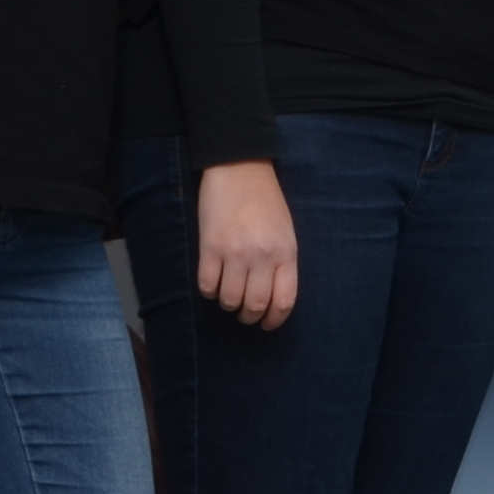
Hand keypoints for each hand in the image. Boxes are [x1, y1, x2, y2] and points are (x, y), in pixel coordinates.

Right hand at [193, 160, 297, 328]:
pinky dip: (209, 291)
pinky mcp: (209, 247)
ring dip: (227, 304)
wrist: (239, 169)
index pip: (284, 300)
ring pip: (229, 299)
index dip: (274, 319)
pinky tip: (212, 282)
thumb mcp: (285, 232)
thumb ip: (282, 262)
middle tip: (244, 313)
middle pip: (255, 305)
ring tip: (228, 295)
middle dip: (249, 316)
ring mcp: (235, 253)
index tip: (266, 324)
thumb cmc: (266, 202)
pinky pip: (207, 285)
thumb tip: (272, 296)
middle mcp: (262, 256)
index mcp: (286, 253)